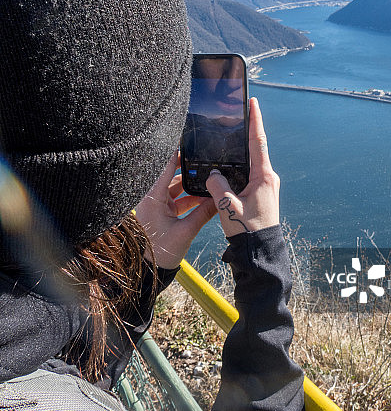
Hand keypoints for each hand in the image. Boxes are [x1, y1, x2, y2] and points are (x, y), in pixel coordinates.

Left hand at [135, 150, 216, 268]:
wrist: (149, 270)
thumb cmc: (161, 252)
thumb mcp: (186, 231)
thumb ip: (204, 213)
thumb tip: (220, 199)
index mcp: (153, 198)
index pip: (165, 168)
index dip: (175, 153)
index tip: (185, 140)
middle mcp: (152, 198)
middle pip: (171, 175)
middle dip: (187, 167)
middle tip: (202, 157)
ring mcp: (157, 205)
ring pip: (176, 187)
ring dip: (191, 185)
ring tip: (208, 178)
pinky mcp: (162, 212)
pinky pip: (178, 199)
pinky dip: (190, 198)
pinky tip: (204, 197)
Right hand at [206, 97, 279, 236]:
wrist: (259, 253)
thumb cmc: (247, 231)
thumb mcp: (227, 207)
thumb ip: (217, 185)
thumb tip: (212, 173)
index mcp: (264, 177)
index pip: (258, 142)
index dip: (255, 121)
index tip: (253, 102)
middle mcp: (267, 178)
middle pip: (255, 148)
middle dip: (246, 131)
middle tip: (238, 112)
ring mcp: (265, 186)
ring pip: (250, 162)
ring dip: (240, 150)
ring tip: (230, 134)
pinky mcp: (259, 194)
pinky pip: (247, 174)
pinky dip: (238, 167)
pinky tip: (227, 164)